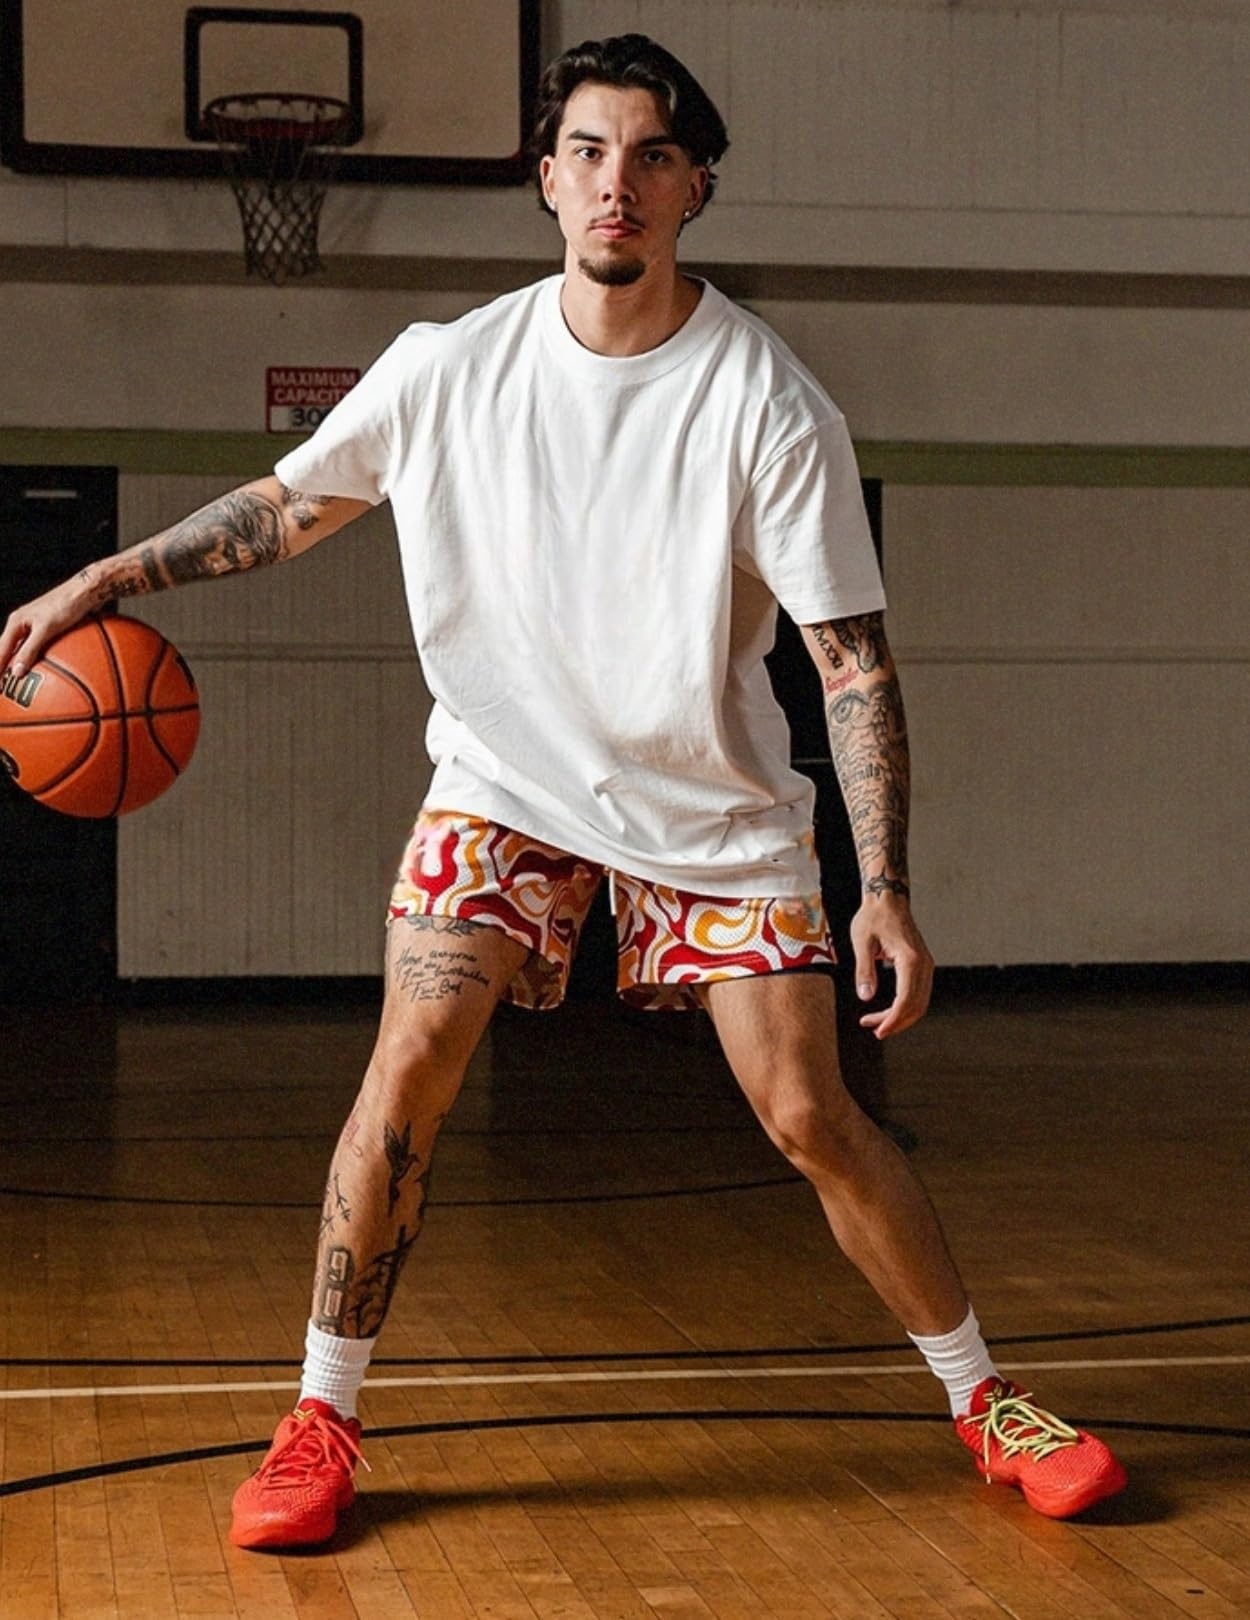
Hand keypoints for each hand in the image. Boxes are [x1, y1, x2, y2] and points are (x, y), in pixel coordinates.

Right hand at [0, 573, 98, 679]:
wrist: (86, 591)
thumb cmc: (66, 605)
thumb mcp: (46, 629)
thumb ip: (30, 650)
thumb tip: (16, 673)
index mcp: (16, 622)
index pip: (0, 651)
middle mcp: (21, 624)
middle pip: (6, 651)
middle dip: (3, 669)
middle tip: (3, 689)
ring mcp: (33, 627)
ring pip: (21, 651)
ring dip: (19, 666)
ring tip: (19, 685)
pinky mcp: (47, 629)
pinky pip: (36, 649)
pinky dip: (35, 661)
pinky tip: (43, 673)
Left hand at [849, 892, 933, 1038]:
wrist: (888, 898)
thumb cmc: (873, 917)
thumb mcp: (861, 942)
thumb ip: (864, 970)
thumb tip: (866, 997)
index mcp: (910, 959)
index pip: (906, 999)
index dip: (893, 1019)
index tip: (878, 1030)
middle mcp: (923, 964)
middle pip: (916, 1005)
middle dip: (896, 1022)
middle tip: (873, 1029)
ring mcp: (926, 965)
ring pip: (920, 1002)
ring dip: (901, 1016)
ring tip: (876, 1022)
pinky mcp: (922, 965)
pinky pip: (918, 993)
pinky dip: (905, 1006)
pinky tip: (887, 1011)